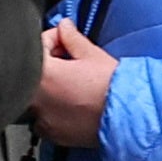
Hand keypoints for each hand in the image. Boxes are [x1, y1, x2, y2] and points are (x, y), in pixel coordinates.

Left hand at [32, 20, 114, 150]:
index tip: (66, 42)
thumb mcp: (92, 55)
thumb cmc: (112, 87)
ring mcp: (42, 119)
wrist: (128, 118)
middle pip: (33, 72)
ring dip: (48, 88)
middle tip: (70, 63)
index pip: (37, 46)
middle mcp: (36, 98)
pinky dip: (52, 111)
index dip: (54, 39)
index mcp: (43, 74)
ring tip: (71, 86)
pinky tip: (71, 105)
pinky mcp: (51, 134)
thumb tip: (63, 26)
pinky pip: (43, 118)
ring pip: (36, 97)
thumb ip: (72, 38)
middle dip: (49, 64)